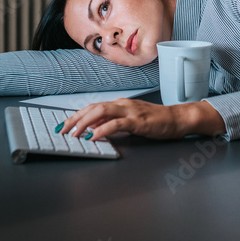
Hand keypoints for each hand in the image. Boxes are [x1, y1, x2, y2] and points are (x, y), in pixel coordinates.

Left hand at [58, 98, 225, 141]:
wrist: (176, 119)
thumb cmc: (155, 121)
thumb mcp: (130, 122)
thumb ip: (113, 123)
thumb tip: (94, 129)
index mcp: (120, 104)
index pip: (93, 107)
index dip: (77, 115)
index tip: (64, 125)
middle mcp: (122, 104)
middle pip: (93, 108)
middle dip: (75, 119)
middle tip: (63, 130)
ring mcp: (130, 111)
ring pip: (101, 112)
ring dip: (85, 123)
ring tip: (74, 133)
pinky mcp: (138, 121)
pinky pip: (116, 124)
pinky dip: (103, 129)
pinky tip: (94, 136)